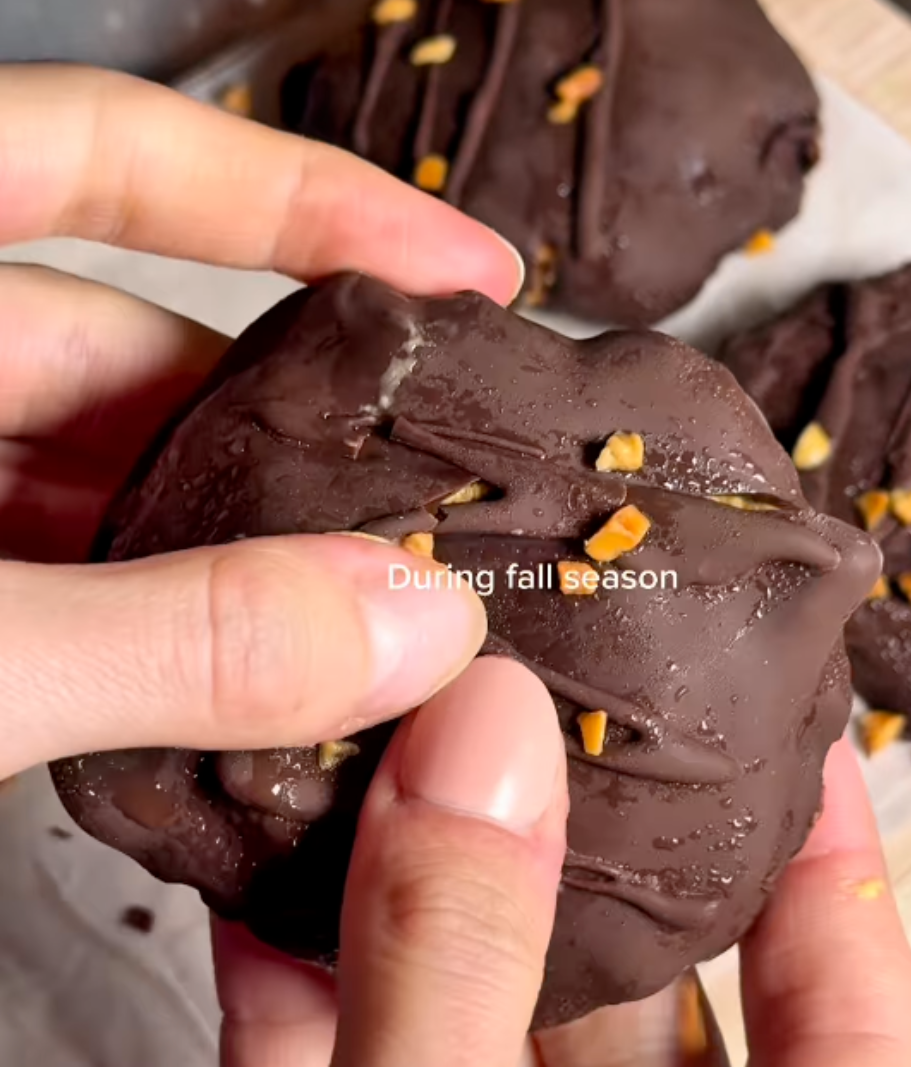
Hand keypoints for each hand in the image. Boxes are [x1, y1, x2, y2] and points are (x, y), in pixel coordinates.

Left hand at [0, 64, 522, 777]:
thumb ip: (175, 635)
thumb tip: (411, 631)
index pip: (102, 150)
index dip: (293, 190)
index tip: (460, 264)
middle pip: (137, 353)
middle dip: (290, 438)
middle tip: (429, 511)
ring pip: (110, 482)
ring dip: (235, 554)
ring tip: (368, 621)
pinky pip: (65, 574)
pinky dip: (158, 623)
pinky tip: (246, 686)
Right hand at [214, 733, 910, 1066]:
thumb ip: (464, 979)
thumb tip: (486, 737)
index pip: (839, 1017)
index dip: (834, 864)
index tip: (801, 725)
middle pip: (621, 978)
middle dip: (567, 825)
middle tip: (545, 680)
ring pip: (461, 1002)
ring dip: (412, 876)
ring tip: (396, 729)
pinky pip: (323, 1061)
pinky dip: (290, 973)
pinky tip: (257, 868)